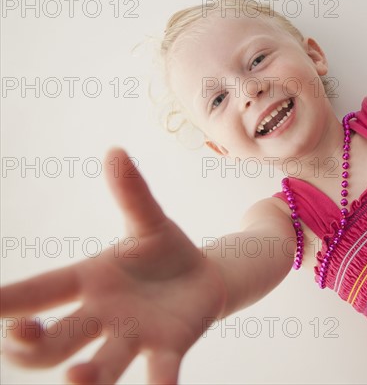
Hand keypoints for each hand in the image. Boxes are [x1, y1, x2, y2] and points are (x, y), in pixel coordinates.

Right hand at [0, 148, 225, 383]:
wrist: (202, 275)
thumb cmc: (163, 251)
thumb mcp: (148, 220)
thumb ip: (132, 192)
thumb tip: (115, 150)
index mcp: (90, 280)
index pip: (41, 289)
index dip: (7, 299)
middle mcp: (103, 315)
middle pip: (56, 339)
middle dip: (31, 343)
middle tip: (23, 333)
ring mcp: (134, 336)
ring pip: (100, 364)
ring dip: (84, 377)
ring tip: (77, 379)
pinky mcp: (168, 347)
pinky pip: (159, 372)